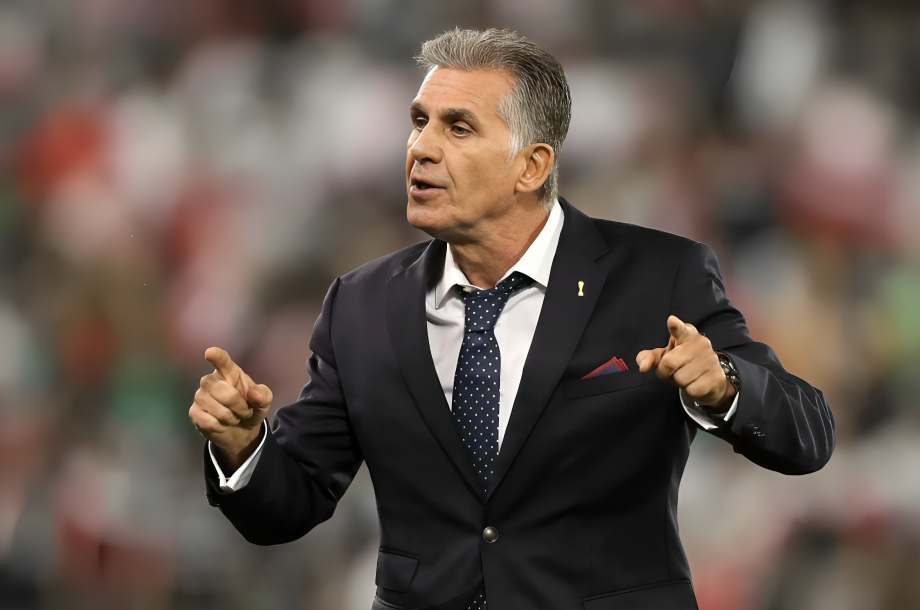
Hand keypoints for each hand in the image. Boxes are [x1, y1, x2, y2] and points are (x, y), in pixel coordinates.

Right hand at [189, 347, 273, 471]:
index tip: (211, 353)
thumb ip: (263, 395)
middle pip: (227, 395)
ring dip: (233, 419)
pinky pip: (211, 423)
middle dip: (241, 408)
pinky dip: (222, 427)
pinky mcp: (194, 412)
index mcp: (229, 372)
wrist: (241, 430)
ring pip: (220, 412)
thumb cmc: (251, 407)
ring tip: (234, 417)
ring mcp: (200, 396)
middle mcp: (211, 380)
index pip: (222, 361)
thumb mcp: (263, 400)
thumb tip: (256, 395)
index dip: (217, 356)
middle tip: (245, 411)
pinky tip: (222, 424)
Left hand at [636, 316, 734, 414]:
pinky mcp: (717, 376)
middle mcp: (701, 343)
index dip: (676, 326)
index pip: (680, 329)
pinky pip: (692, 390)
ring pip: (681, 378)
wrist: (708, 381)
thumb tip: (643, 366)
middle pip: (669, 363)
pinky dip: (690, 391)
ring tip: (687, 377)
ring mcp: (711, 359)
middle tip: (674, 370)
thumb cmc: (681, 365)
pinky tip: (696, 384)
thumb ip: (648, 358)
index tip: (672, 321)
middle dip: (665, 372)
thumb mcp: (662, 358)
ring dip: (679, 383)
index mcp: (686, 334)